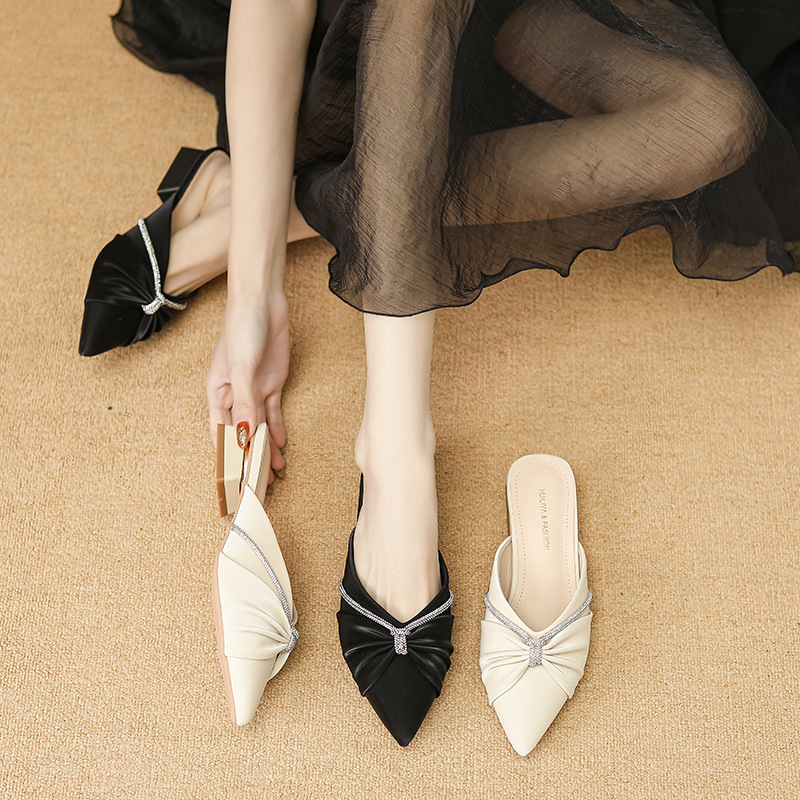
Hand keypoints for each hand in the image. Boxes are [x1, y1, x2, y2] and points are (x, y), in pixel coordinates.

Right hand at [206, 292, 289, 483]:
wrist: (263, 303)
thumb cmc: (241, 329)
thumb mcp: (240, 368)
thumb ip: (244, 403)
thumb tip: (243, 435)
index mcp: (216, 393)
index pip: (220, 434)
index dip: (226, 457)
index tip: (234, 481)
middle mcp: (234, 396)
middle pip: (241, 435)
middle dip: (250, 459)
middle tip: (260, 485)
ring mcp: (254, 391)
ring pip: (259, 428)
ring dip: (266, 449)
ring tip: (275, 474)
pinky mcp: (272, 384)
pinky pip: (273, 414)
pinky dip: (277, 431)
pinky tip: (281, 447)